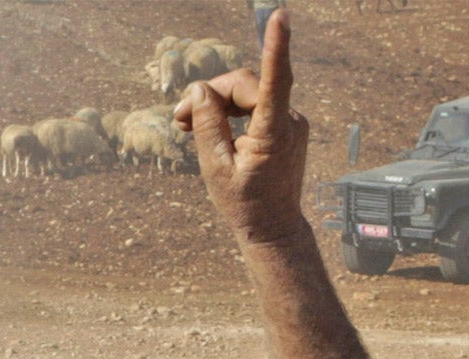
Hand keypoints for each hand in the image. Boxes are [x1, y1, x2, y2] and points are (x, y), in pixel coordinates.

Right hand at [175, 9, 308, 247]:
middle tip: (178, 117)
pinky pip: (254, 106)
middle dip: (210, 95)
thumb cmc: (244, 204)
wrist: (273, 228)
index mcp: (273, 133)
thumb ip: (207, 127)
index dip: (276, 47)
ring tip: (186, 124)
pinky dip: (230, 113)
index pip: (275, 81)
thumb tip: (200, 90)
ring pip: (248, 94)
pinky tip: (209, 128)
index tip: (280, 17)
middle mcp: (288, 121)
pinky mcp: (285, 125)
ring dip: (217, 103)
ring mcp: (290, 121)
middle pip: (245, 86)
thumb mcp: (216, 169)